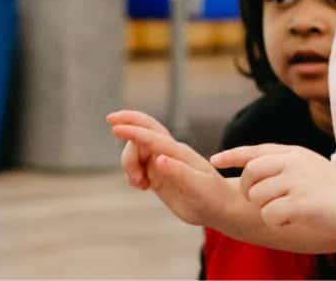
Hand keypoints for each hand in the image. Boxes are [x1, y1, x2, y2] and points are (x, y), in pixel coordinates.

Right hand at [106, 110, 240, 227]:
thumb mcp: (198, 187)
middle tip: (120, 147)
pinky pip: (138, 165)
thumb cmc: (213, 197)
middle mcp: (169, 153)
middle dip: (127, 133)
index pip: (152, 136)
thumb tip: (159, 159)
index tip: (114, 128)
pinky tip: (141, 186)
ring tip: (138, 184)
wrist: (221, 208)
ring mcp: (163, 162)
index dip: (133, 131)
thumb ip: (179, 172)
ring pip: (136, 151)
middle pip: (141, 134)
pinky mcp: (158, 175)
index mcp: (178, 152)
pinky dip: (131, 172)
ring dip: (128, 163)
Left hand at [212, 143, 335, 238]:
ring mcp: (297, 181)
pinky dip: (277, 221)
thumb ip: (283, 164)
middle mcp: (292, 162)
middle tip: (261, 201)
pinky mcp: (301, 202)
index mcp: (293, 153)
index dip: (232, 155)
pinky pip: (270, 214)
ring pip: (257, 196)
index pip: (254, 151)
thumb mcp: (308, 166)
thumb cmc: (334, 190)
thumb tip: (251, 169)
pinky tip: (293, 219)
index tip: (214, 160)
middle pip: (249, 174)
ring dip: (266, 209)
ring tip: (287, 211)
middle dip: (248, 190)